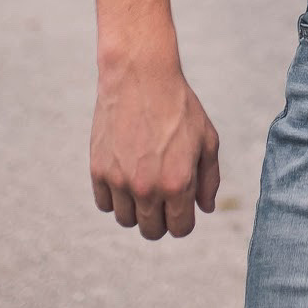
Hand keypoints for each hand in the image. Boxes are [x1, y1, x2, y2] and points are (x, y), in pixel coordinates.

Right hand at [90, 59, 220, 239]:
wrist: (140, 76)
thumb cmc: (179, 106)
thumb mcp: (206, 138)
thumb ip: (209, 178)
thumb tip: (205, 209)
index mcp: (178, 183)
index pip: (179, 229)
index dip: (183, 221)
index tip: (182, 207)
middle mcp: (147, 188)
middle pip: (151, 230)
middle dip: (161, 219)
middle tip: (163, 196)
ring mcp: (119, 181)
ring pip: (126, 220)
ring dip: (137, 209)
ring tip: (144, 182)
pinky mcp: (98, 171)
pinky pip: (104, 204)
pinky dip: (114, 197)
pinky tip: (125, 175)